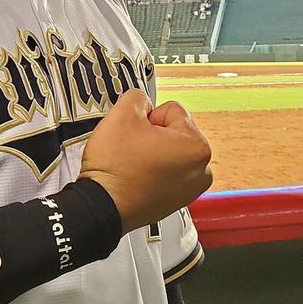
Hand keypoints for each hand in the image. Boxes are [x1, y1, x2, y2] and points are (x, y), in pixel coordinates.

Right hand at [79, 89, 212, 234]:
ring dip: (152, 152)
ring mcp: (190, 189)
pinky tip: (135, 176)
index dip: (146, 117)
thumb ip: (137, 97)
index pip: (171, 110)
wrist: (101, 206)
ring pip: (169, 152)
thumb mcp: (121, 114)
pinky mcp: (177, 201)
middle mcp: (201, 170)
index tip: (134, 133)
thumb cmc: (114, 168)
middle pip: (173, 131)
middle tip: (131, 148)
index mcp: (196, 146)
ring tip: (133, 163)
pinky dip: (152, 171)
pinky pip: (166, 172)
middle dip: (151, 135)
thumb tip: (142, 102)